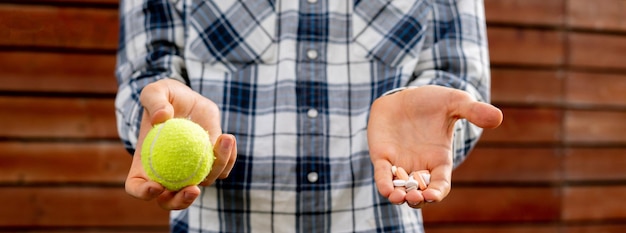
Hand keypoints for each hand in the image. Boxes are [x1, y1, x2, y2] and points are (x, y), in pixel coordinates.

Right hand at [125, 79, 237, 209]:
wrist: (187, 99)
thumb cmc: (164, 97)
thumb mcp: (155, 91)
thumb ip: (154, 101)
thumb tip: (161, 118)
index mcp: (144, 163)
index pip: (137, 186)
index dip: (143, 192)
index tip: (155, 186)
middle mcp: (166, 173)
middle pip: (170, 200)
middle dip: (180, 202)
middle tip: (193, 189)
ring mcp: (190, 171)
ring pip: (202, 184)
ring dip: (215, 168)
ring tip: (224, 139)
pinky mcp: (209, 163)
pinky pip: (221, 169)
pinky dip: (227, 158)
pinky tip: (227, 138)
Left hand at [368, 85, 501, 207]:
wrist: (404, 94)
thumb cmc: (433, 101)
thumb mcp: (455, 102)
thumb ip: (473, 111)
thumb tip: (497, 116)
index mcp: (439, 160)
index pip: (440, 184)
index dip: (436, 192)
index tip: (432, 195)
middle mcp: (419, 166)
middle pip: (419, 194)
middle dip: (417, 200)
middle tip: (415, 198)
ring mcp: (400, 163)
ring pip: (399, 189)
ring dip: (399, 196)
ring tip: (398, 197)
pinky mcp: (382, 156)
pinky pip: (382, 175)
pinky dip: (384, 183)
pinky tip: (386, 189)